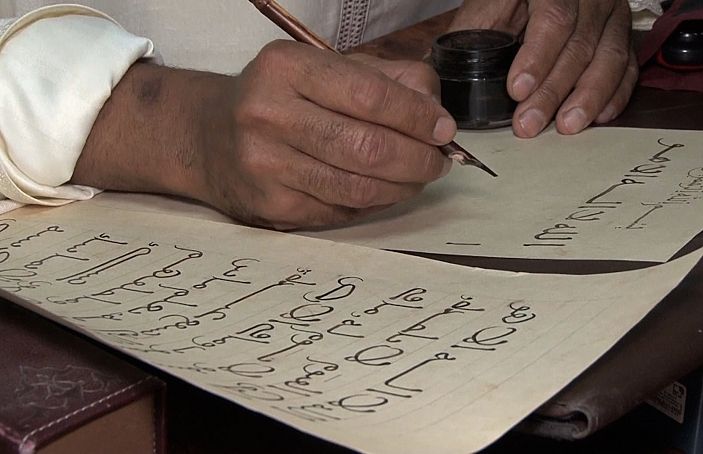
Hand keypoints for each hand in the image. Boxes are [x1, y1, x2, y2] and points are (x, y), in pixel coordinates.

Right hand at [75, 41, 453, 228]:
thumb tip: (435, 114)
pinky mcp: (270, 208)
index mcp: (285, 69)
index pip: (368, 96)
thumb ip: (385, 80)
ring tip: (417, 177)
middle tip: (437, 162)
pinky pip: (341, 212)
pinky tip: (380, 191)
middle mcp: (268, 115)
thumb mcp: (323, 69)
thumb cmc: (281, 98)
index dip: (416, 117)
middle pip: (367, 148)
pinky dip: (372, 204)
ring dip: (402, 187)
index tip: (443, 129)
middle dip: (417, 159)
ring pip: (358, 188)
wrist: (206, 138)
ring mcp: (265, 167)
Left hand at [451, 0, 637, 136]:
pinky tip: (598, 117)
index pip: (554, 18)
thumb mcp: (488, 8)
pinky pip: (627, 68)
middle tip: (529, 123)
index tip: (517, 90)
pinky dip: (615, 96)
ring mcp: (611, 16)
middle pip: (579, 45)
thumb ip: (473, 35)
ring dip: (587, 98)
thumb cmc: (509, 2)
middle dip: (552, 90)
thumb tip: (440, 81)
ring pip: (608, 59)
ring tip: (566, 126)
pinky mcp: (622, 37)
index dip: (537, 57)